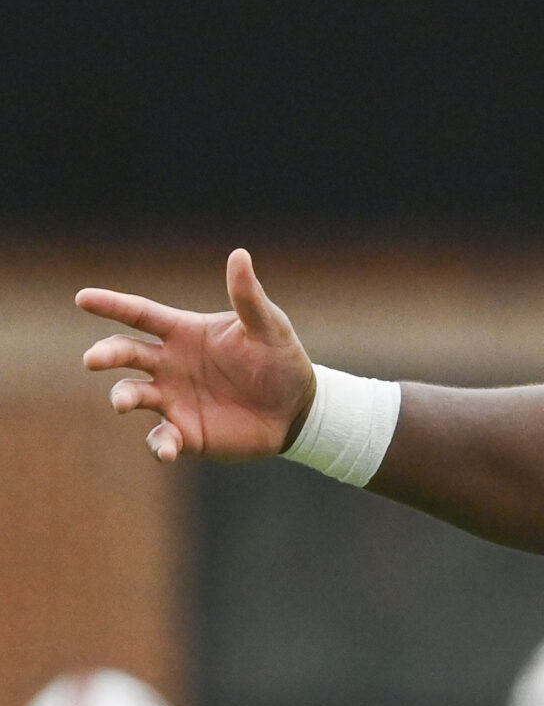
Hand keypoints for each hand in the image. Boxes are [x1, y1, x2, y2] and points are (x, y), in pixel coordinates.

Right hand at [76, 249, 315, 462]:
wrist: (298, 409)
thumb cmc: (280, 360)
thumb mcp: (269, 327)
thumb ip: (249, 298)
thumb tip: (239, 255)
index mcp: (184, 332)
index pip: (140, 314)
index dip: (111, 305)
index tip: (83, 298)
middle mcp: (169, 364)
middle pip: (125, 353)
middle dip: (106, 353)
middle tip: (93, 359)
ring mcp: (172, 399)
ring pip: (132, 394)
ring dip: (122, 397)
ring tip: (123, 402)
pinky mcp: (184, 432)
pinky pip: (161, 439)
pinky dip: (159, 445)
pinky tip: (167, 450)